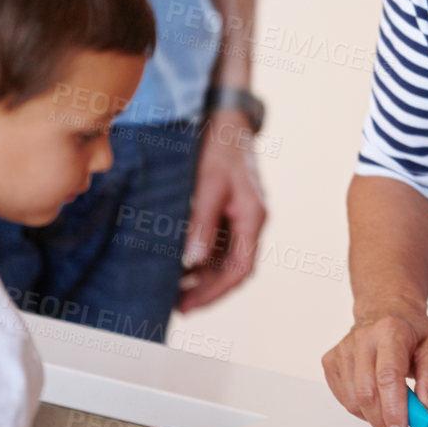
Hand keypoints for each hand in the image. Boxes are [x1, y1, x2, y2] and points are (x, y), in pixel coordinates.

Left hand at [176, 109, 267, 311]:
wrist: (228, 119)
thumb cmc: (219, 148)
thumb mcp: (207, 185)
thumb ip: (201, 224)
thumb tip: (192, 262)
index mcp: (254, 217)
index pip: (241, 269)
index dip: (216, 291)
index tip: (189, 306)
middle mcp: (253, 221)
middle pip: (235, 269)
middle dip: (208, 290)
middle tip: (177, 306)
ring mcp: (244, 218)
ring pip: (227, 259)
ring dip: (204, 277)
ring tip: (174, 291)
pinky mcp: (233, 211)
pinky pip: (221, 244)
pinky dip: (203, 259)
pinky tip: (181, 265)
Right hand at [322, 305, 427, 426]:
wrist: (383, 310)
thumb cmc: (408, 330)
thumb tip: (424, 406)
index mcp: (391, 332)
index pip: (388, 376)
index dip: (393, 409)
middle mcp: (362, 339)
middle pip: (367, 393)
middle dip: (384, 419)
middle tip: (399, 424)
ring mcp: (342, 350)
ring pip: (353, 400)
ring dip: (373, 414)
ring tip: (388, 403)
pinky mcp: (330, 361)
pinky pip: (343, 398)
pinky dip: (360, 407)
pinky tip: (373, 394)